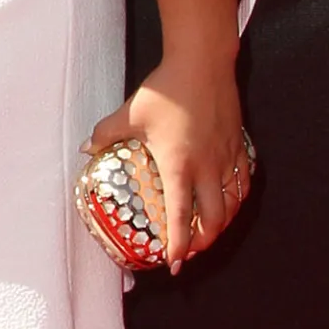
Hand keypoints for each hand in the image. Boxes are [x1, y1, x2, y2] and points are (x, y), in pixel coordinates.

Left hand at [88, 57, 247, 272]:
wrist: (202, 62)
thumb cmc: (164, 89)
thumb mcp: (130, 113)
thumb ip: (106, 133)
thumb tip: (86, 148)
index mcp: (178, 165)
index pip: (179, 217)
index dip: (177, 246)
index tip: (173, 265)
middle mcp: (207, 168)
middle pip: (213, 221)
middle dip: (203, 243)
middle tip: (189, 250)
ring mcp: (227, 158)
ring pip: (232, 205)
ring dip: (221, 224)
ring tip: (208, 232)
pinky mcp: (239, 145)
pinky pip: (242, 183)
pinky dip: (236, 200)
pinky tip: (228, 201)